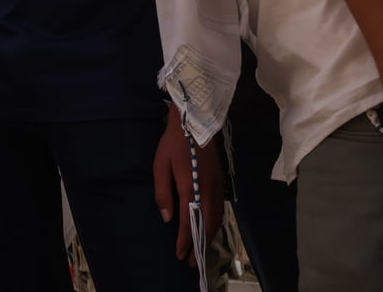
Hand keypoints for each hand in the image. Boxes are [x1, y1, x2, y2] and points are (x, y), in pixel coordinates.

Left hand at [153, 103, 223, 264]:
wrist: (196, 121)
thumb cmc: (174, 142)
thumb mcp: (161, 165)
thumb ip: (163, 193)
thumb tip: (168, 217)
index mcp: (191, 187)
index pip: (188, 221)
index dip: (184, 240)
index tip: (180, 254)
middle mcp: (207, 190)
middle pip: (207, 224)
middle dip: (199, 244)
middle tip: (192, 261)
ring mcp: (217, 186)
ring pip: (216, 218)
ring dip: (209, 236)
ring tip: (201, 249)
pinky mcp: (221, 181)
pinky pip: (220, 209)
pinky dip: (215, 223)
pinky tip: (209, 227)